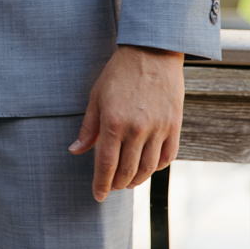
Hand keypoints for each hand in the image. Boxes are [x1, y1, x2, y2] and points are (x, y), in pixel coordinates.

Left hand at [70, 45, 183, 200]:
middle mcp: (137, 130)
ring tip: (128, 182)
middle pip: (127, 171)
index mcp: (113, 123)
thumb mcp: (96, 97)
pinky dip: (156, 168)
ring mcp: (158, 129)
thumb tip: (75, 151)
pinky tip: (148, 168)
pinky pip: (167, 157)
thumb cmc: (119, 73)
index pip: (106, 165)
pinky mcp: (174, 126)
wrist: (151, 53)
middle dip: (116, 184)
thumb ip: (88, 128)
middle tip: (110, 187)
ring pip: (148, 169)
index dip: (101, 184)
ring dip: (137, 180)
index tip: (97, 196)